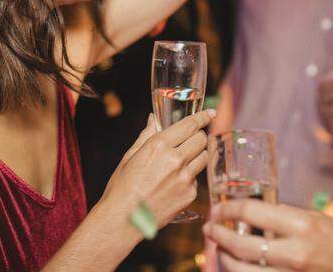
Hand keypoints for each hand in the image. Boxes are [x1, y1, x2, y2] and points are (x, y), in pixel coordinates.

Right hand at [101, 109, 213, 229]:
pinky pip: (197, 179)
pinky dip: (190, 178)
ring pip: (204, 158)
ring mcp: (184, 178)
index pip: (189, 125)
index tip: (210, 113)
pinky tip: (174, 184)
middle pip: (201, 139)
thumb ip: (146, 135)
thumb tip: (154, 119)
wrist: (123, 220)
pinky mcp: (189, 195)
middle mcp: (175, 160)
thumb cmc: (122, 187)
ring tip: (182, 162)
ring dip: (197, 156)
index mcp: (159, 146)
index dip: (202, 117)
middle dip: (198, 137)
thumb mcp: (130, 156)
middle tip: (191, 141)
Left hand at [204, 200, 332, 271]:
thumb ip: (290, 217)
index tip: (219, 207)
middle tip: (210, 227)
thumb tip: (261, 212)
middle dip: (218, 234)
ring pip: (243, 270)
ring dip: (225, 259)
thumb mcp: (322, 220)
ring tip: (220, 249)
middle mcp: (295, 252)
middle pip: (241, 245)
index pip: (252, 212)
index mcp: (303, 225)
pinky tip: (240, 266)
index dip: (228, 208)